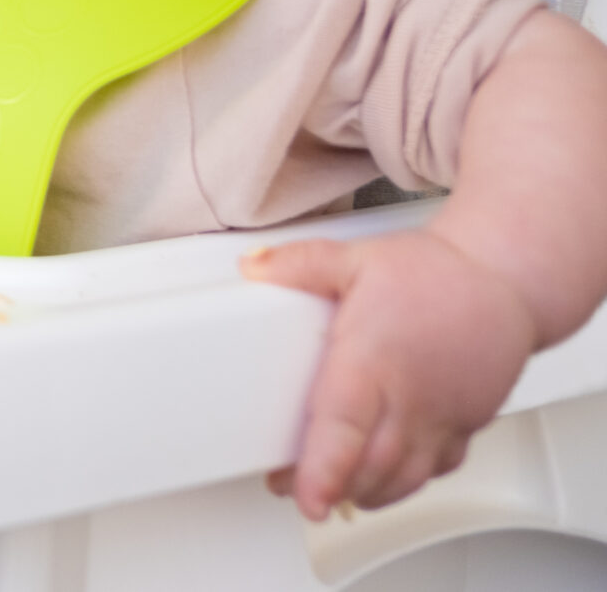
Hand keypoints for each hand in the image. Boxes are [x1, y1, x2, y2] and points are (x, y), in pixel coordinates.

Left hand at [241, 229, 537, 518]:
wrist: (504, 279)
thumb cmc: (437, 274)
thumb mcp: (356, 258)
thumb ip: (300, 264)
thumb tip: (252, 266)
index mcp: (374, 360)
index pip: (344, 427)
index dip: (323, 470)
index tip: (304, 497)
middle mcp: (410, 397)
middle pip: (371, 466)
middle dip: (330, 489)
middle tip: (292, 490)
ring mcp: (441, 416)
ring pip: (404, 477)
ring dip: (367, 492)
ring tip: (332, 490)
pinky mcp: (464, 426)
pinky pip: (435, 469)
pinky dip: (406, 483)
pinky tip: (382, 479)